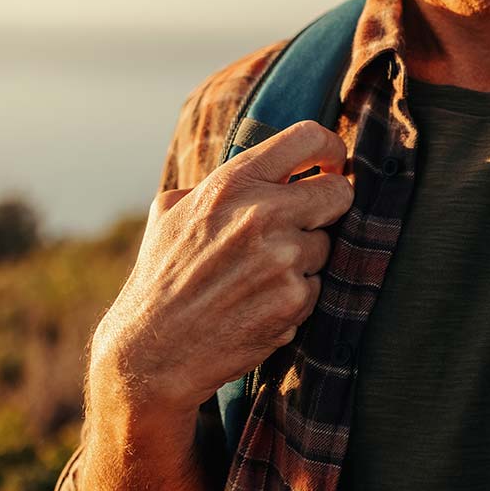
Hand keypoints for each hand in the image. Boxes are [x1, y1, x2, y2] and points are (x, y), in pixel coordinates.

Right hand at [89, 120, 353, 413]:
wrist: (151, 352)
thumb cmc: (160, 276)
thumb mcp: (172, 211)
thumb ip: (220, 184)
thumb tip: (267, 170)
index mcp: (232, 183)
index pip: (307, 139)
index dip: (329, 148)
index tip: (331, 162)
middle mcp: (262, 214)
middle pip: (338, 193)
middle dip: (329, 206)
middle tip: (308, 221)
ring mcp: (282, 259)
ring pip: (326, 245)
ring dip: (303, 259)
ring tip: (257, 276)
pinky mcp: (294, 300)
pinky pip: (316, 286)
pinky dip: (295, 295)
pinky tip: (258, 305)